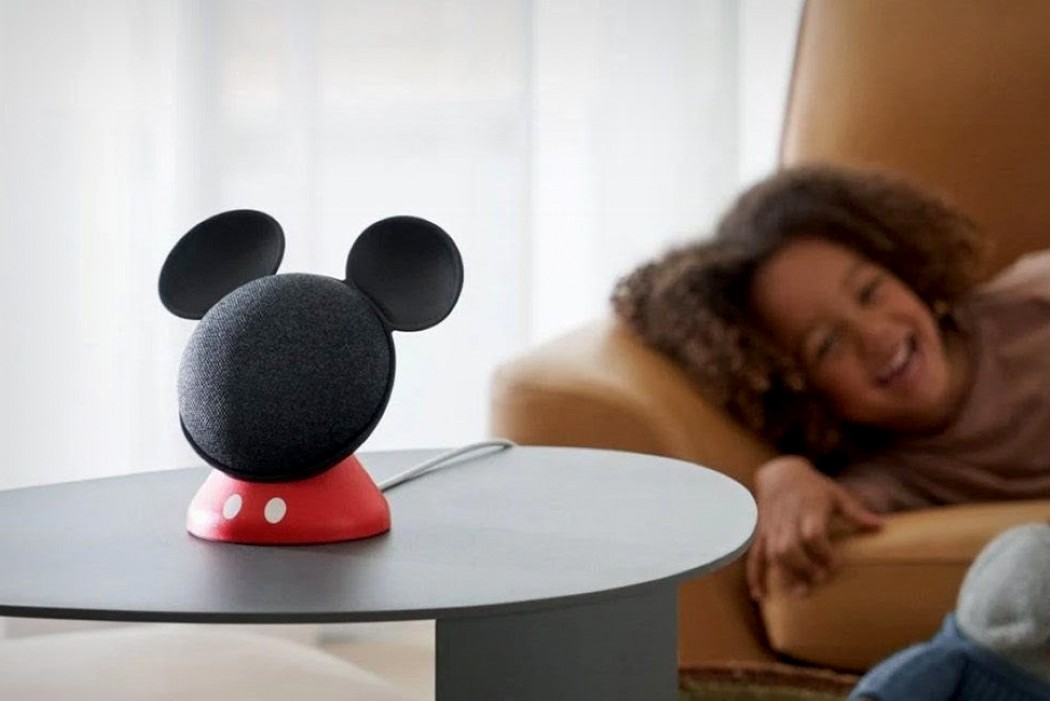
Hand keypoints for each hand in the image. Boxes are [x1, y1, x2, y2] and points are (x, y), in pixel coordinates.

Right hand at [746, 456, 882, 599]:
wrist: (780, 474)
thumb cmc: (813, 487)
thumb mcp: (836, 495)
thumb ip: (856, 513)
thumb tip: (880, 527)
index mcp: (808, 508)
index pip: (812, 533)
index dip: (823, 552)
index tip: (835, 565)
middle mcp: (787, 518)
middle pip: (789, 547)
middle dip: (802, 568)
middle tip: (818, 582)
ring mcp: (771, 527)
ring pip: (772, 554)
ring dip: (784, 575)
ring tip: (799, 593)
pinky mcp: (761, 534)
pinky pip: (755, 556)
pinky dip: (755, 576)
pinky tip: (760, 595)